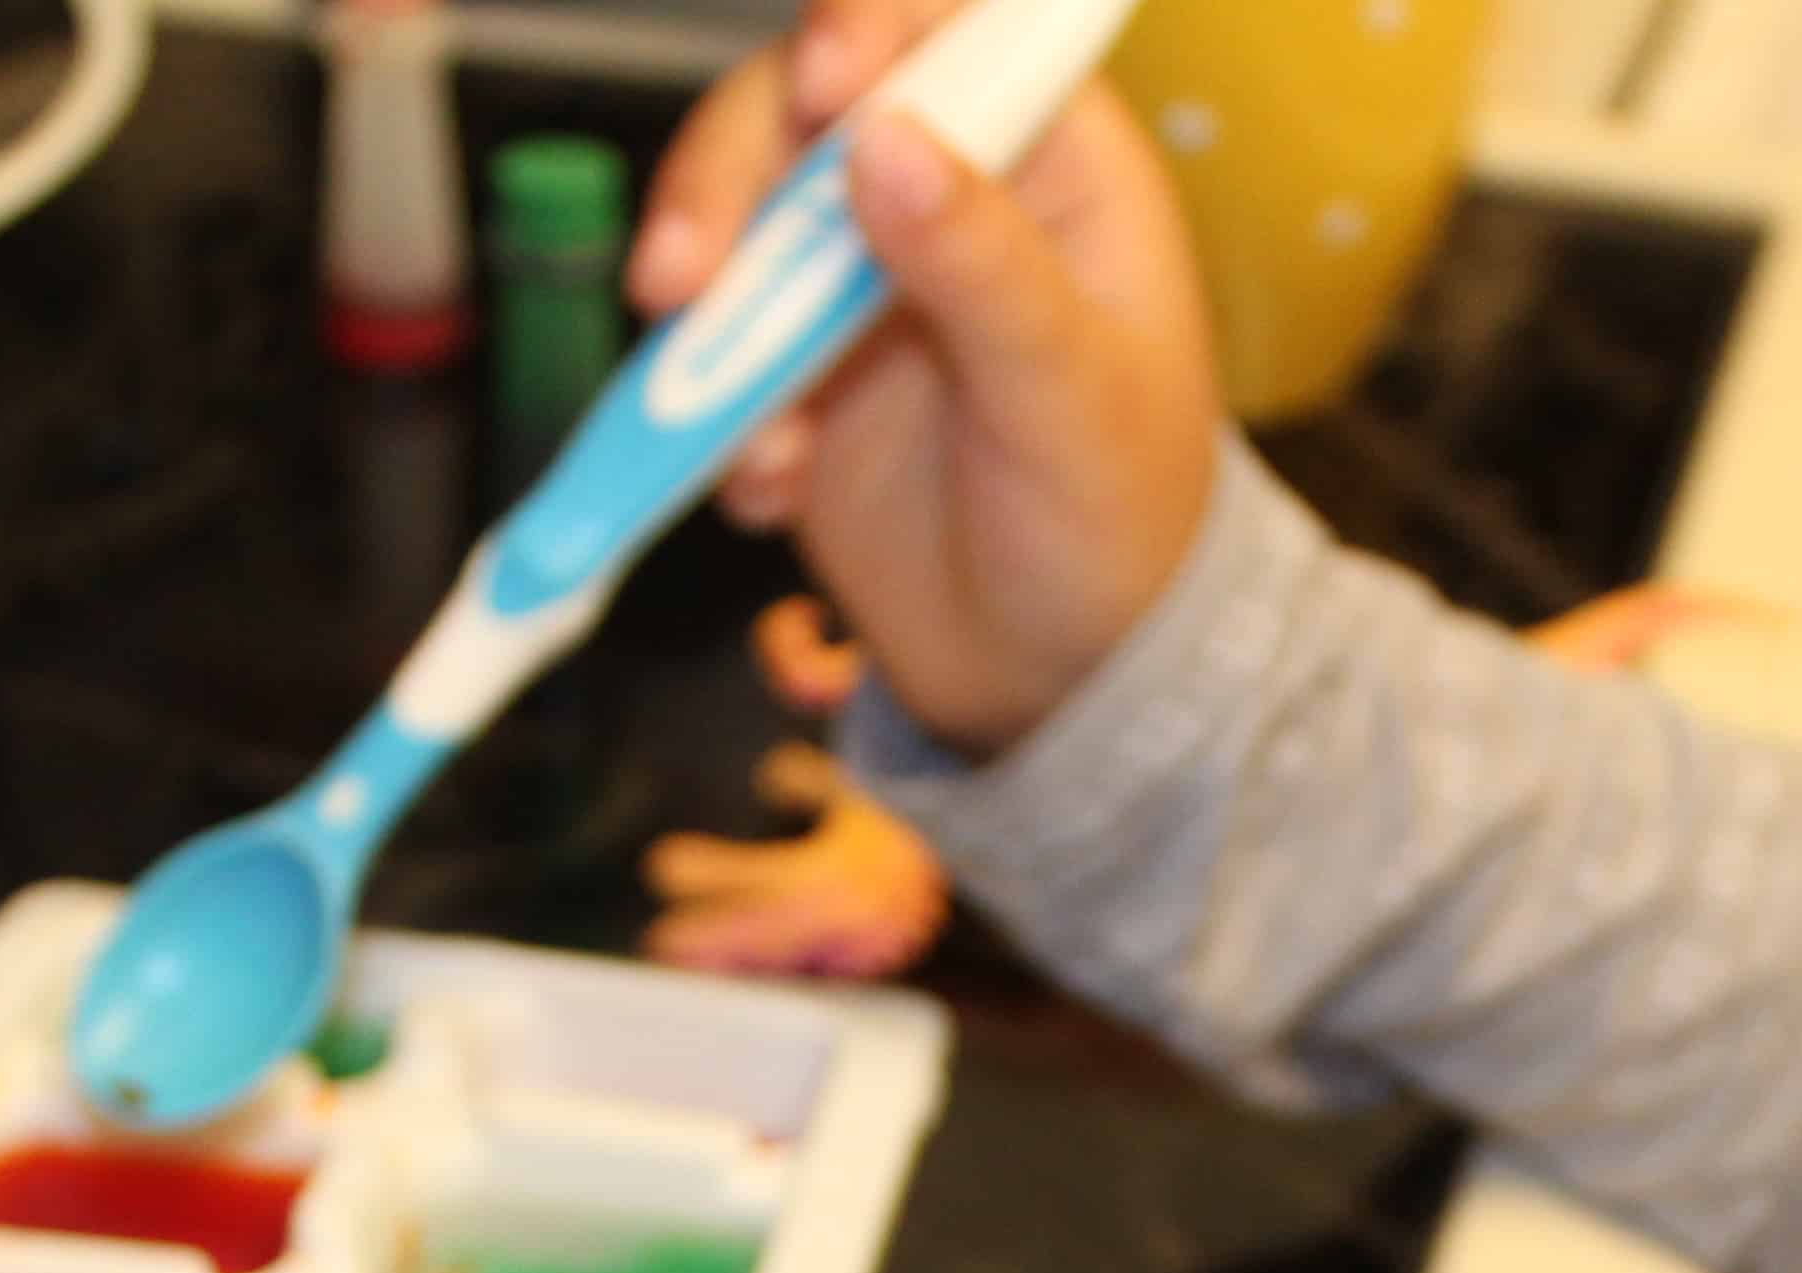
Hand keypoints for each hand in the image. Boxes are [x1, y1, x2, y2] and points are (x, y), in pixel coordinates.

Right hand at [629, 0, 1222, 756]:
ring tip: (738, 433)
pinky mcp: (792, 365)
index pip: (947, 28)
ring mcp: (856, 279)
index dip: (869, 30)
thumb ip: (983, 267)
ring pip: (736, 225)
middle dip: (729, 187)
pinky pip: (712, 348)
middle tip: (683, 281)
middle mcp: (944, 195)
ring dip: (706, 315)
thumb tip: (885, 142)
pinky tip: (765, 490)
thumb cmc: (1119, 528)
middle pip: (798, 112)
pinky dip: (710, 412)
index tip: (827, 94)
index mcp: (1049, 163)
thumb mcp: (1069, 399)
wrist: (1061, 680)